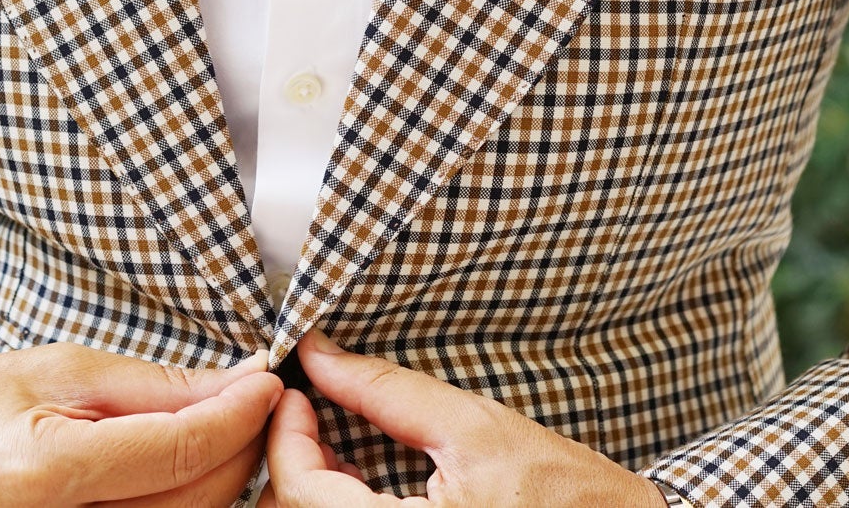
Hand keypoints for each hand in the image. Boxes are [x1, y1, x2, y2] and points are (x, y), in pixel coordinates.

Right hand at [0, 341, 283, 506]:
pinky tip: (192, 462)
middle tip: (256, 395)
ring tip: (225, 423)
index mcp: (46, 475)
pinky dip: (190, 499)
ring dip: (225, 474)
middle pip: (199, 498)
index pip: (180, 450)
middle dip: (243, 443)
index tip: (270, 380)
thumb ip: (150, 387)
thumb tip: (232, 383)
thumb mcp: (55, 371)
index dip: (239, 412)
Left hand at [258, 329, 667, 507]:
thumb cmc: (563, 493)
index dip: (285, 433)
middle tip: (307, 406)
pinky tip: (355, 471)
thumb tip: (320, 355)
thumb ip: (387, 392)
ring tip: (332, 434)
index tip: (296, 391)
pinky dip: (337, 500)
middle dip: (291, 456)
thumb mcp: (472, 427)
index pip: (300, 491)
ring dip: (309, 481)